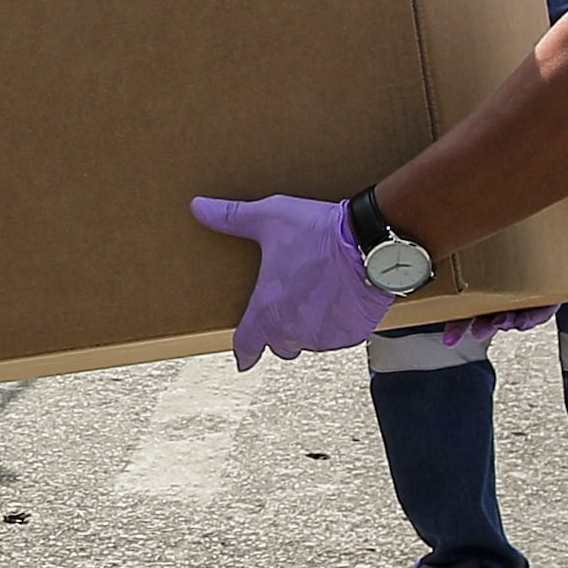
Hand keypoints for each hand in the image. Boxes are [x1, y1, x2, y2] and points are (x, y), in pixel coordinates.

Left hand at [189, 194, 395, 369]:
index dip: (243, 352)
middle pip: (281, 345)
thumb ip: (231, 218)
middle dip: (281, 332)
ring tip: (317, 298)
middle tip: (288, 307)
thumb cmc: (317, 232)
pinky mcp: (352, 335)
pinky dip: (337, 325)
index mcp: (267, 311)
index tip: (243, 360)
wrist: (370, 244)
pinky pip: (339, 338)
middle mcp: (294, 331)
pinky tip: (340, 301)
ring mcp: (325, 337)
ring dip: (310, 328)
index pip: (247, 345)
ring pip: (311, 342)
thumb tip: (198, 207)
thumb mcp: (269, 218)